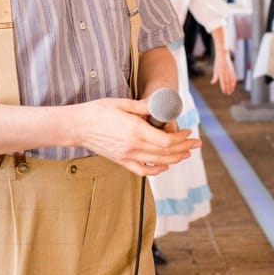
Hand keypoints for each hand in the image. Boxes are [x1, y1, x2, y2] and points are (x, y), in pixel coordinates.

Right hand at [72, 98, 200, 176]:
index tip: (188, 132)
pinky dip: (157, 170)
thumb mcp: (123, 103)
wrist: (77, 126)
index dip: (181, 138)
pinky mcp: (121, 161)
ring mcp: (127, 156)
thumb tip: (162, 104)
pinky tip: (165, 165)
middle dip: (185, 148)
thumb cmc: (98, 111)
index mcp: (136, 131)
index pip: (166, 141)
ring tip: (186, 154)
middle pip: (166, 153)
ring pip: (158, 163)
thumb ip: (144, 106)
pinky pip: (142, 171)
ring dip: (175, 159)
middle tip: (196, 144)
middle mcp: (133, 147)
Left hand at [211, 51, 236, 95]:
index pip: (223, 82)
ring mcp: (230, 72)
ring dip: (232, 86)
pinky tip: (234, 85)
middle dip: (228, 89)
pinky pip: (234, 77)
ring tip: (232, 91)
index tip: (224, 92)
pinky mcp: (232, 70)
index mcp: (221, 73)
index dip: (224, 88)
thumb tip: (212, 83)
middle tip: (228, 94)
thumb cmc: (218, 63)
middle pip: (228, 83)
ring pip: (231, 81)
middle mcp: (226, 73)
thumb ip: (215, 77)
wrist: (223, 55)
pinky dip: (234, 82)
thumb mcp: (215, 70)